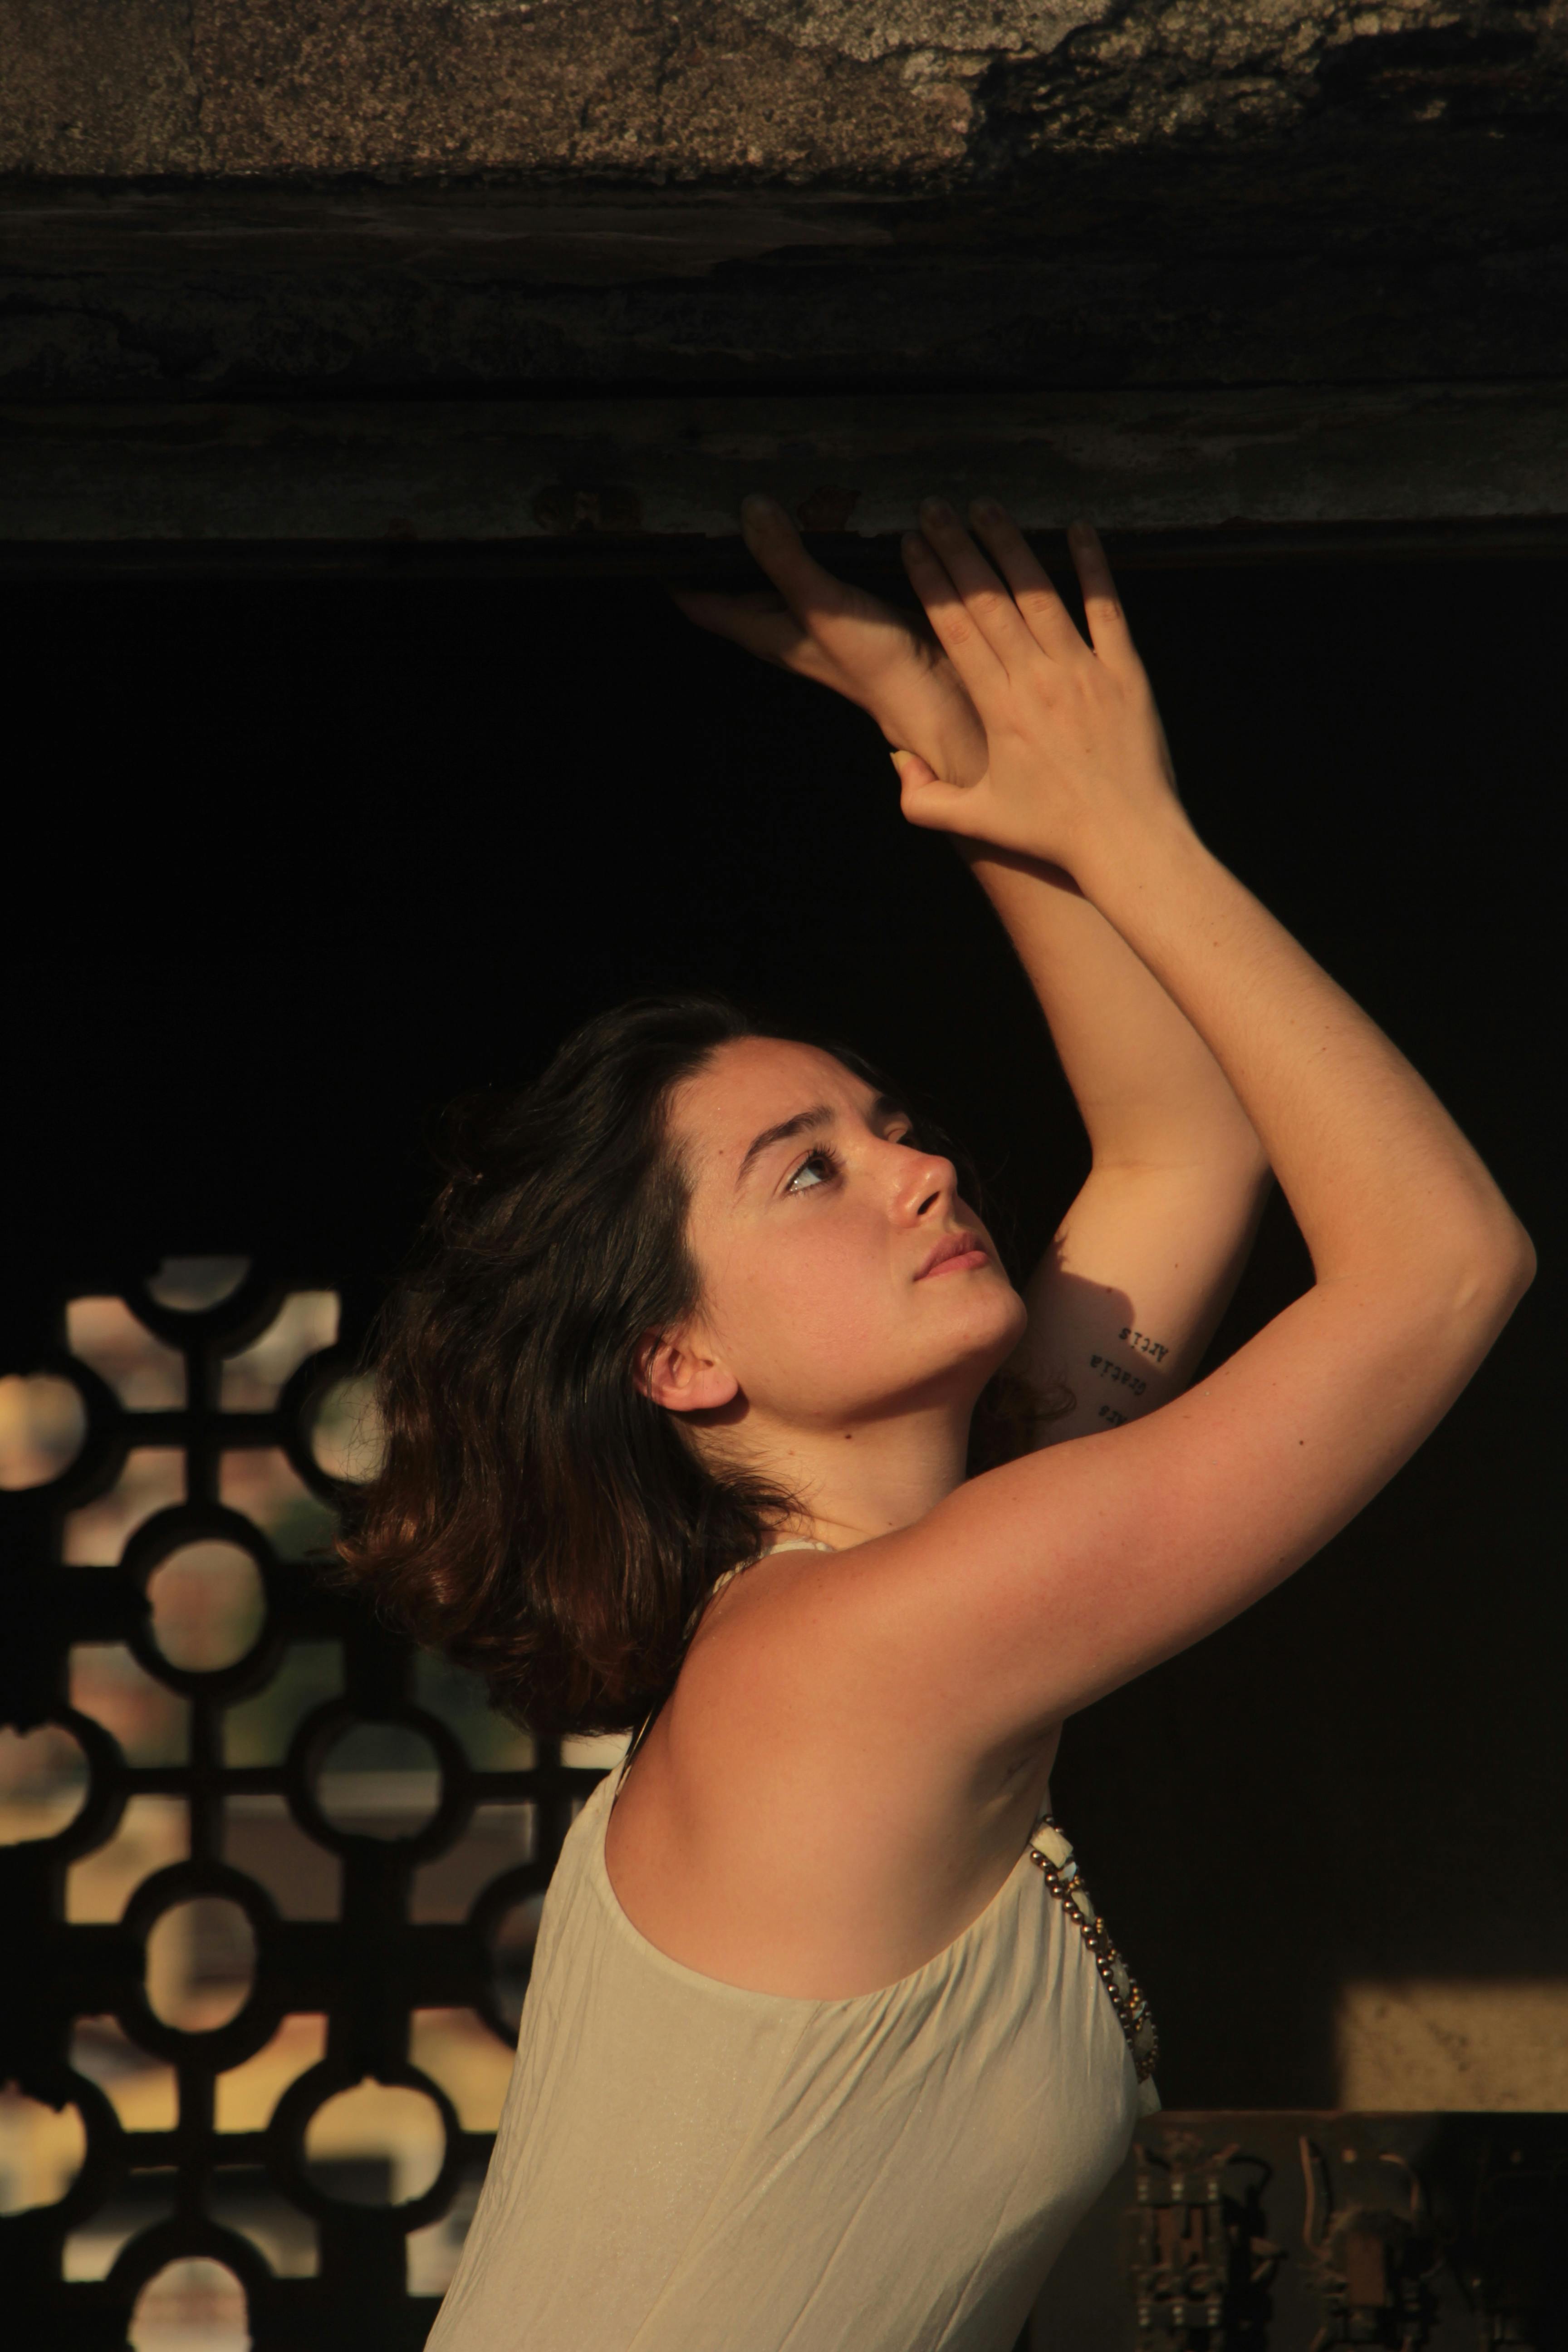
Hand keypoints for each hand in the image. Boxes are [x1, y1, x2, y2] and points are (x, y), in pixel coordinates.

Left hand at [672, 495, 988, 790]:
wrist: (936, 689)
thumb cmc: (874, 663)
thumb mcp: (822, 606)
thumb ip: (786, 561)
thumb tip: (750, 510)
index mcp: (764, 631)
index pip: (702, 604)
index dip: (676, 575)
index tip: (656, 535)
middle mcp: (783, 623)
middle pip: (734, 586)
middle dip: (718, 550)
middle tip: (703, 499)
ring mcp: (815, 614)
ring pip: (774, 574)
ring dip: (763, 542)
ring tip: (750, 493)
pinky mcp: (847, 602)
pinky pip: (813, 567)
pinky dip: (805, 542)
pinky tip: (812, 513)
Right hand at [894, 502, 1184, 875]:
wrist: (1128, 841)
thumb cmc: (1052, 833)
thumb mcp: (977, 821)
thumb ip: (924, 799)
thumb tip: (897, 763)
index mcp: (999, 708)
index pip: (956, 628)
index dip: (930, 580)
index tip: (910, 543)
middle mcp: (1039, 680)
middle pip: (989, 599)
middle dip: (957, 547)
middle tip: (935, 508)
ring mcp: (1085, 671)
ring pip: (1040, 593)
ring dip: (1010, 545)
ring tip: (986, 507)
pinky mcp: (1126, 672)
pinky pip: (1107, 608)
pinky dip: (1093, 567)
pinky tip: (1078, 529)